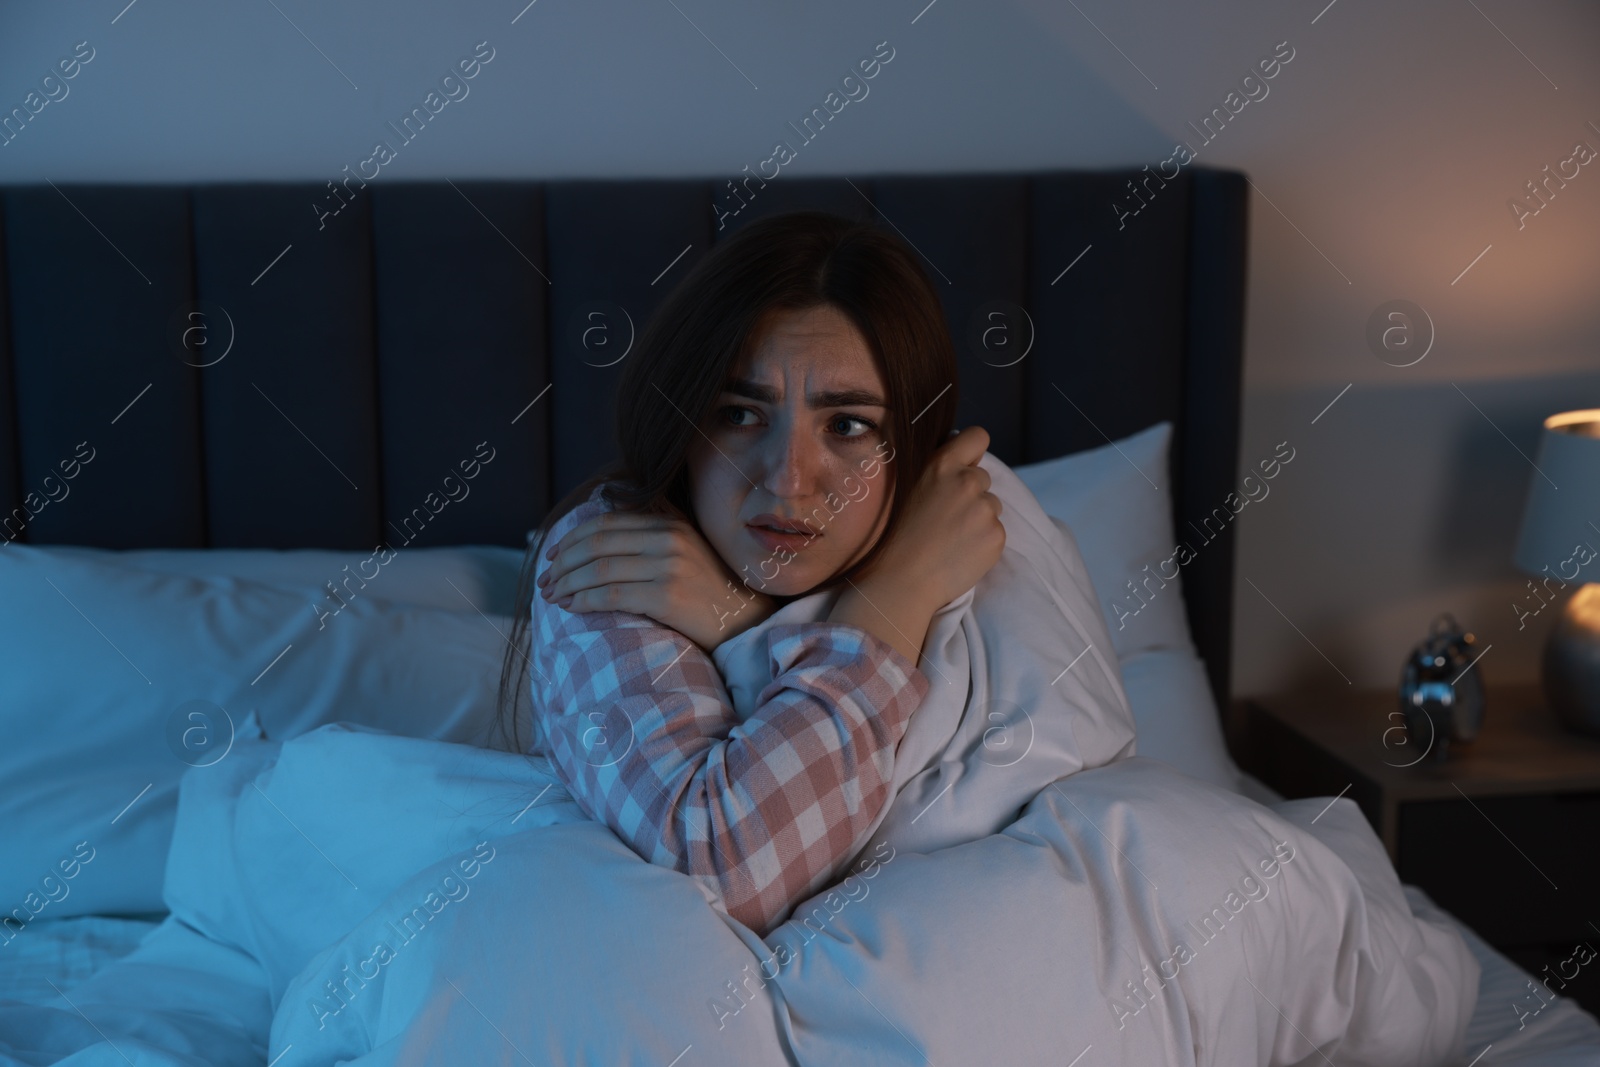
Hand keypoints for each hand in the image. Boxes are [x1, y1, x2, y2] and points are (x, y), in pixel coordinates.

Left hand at [539, 511, 777, 649]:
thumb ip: (653, 535)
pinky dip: (583, 600)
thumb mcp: (686, 551)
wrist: (747, 623)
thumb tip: (604, 528)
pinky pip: (612, 594)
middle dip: (561, 562)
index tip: (551, 556)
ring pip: (599, 569)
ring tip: (552, 597)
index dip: (570, 538)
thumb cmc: (710, 593)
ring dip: (567, 583)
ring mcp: (669, 566)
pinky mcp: (668, 596)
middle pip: (596, 543)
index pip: (604, 523)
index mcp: (668, 524)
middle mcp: (668, 539)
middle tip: (544, 581)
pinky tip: (570, 607)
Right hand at [864, 426, 1003, 612]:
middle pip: (984, 478)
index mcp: (942, 465)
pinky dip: (983, 542)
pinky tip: (960, 553)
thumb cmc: (897, 537)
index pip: (977, 436)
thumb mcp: (909, 488)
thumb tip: (964, 463)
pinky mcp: (997, 536)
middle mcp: (968, 482)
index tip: (966, 465)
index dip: (973, 451)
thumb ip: (939, 472)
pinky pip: (996, 532)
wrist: (902, 581)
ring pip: (991, 506)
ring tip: (952, 539)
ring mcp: (985, 510)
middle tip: (947, 518)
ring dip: (979, 518)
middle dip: (972, 494)